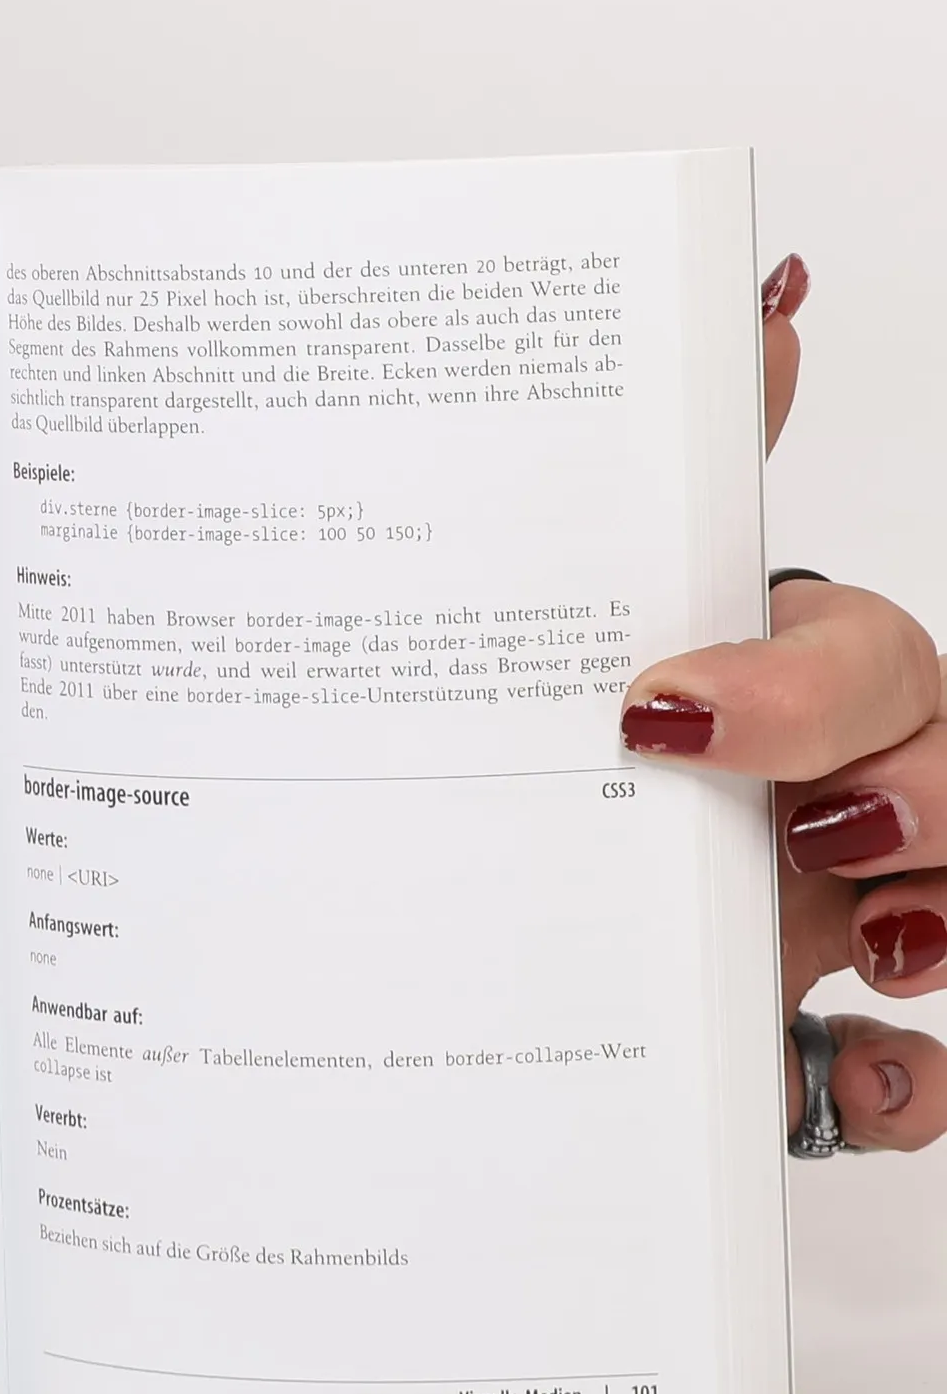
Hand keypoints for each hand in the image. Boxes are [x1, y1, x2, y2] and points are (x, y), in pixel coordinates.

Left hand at [620, 256, 946, 1149]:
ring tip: (883, 942)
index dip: (802, 683)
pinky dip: (917, 1085)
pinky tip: (855, 1076)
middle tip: (811, 826)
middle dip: (920, 788)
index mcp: (770, 698)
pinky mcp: (831, 1042)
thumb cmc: (570, 769)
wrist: (490, 949)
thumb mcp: (586, 640)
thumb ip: (666, 493)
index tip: (661, 711)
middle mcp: (826, 800)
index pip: (856, 659)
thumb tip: (762, 309)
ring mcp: (840, 921)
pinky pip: (926, 1073)